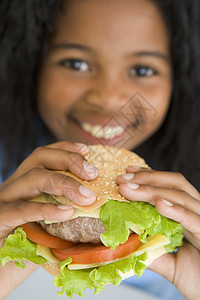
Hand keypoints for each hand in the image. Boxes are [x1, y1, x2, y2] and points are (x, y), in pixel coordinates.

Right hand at [0, 141, 97, 241]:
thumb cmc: (26, 250)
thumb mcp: (48, 226)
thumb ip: (66, 213)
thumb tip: (96, 207)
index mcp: (24, 185)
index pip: (43, 156)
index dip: (65, 148)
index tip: (86, 150)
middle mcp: (12, 188)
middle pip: (39, 157)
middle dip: (70, 160)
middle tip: (93, 174)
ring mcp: (3, 202)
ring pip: (33, 177)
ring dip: (65, 184)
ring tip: (87, 197)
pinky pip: (22, 209)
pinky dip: (46, 208)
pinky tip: (66, 212)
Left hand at [116, 166, 199, 299]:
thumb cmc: (198, 279)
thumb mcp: (169, 264)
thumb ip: (151, 252)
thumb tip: (125, 243)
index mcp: (188, 214)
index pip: (169, 187)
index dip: (148, 176)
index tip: (126, 174)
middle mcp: (198, 212)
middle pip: (174, 184)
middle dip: (146, 178)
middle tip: (122, 179)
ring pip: (181, 197)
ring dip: (152, 190)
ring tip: (129, 189)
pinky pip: (194, 220)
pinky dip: (176, 210)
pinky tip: (159, 204)